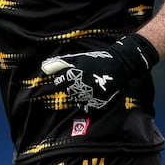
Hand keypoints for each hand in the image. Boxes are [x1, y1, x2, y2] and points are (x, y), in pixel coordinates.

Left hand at [40, 34, 158, 112]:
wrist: (120, 65)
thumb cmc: (97, 60)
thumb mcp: (79, 58)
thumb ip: (61, 62)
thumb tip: (44, 67)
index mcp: (75, 73)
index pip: (59, 82)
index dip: (63, 79)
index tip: (69, 77)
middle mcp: (81, 85)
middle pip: (68, 91)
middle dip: (71, 86)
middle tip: (81, 80)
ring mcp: (90, 95)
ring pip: (76, 100)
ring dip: (79, 94)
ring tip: (87, 86)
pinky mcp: (98, 102)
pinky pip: (86, 106)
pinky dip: (87, 102)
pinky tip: (92, 94)